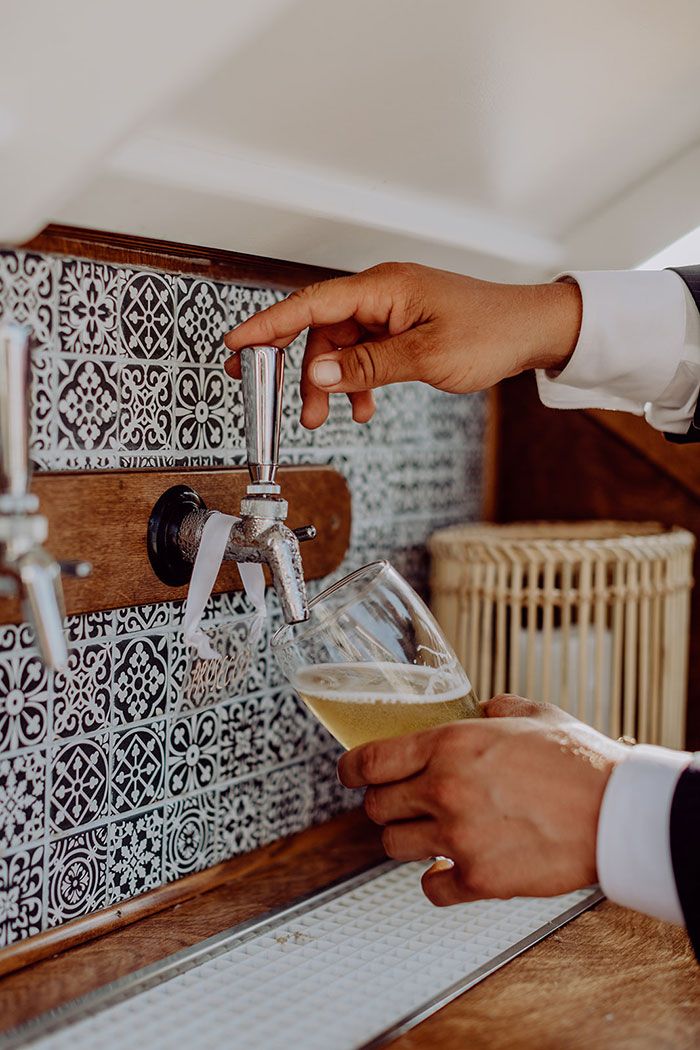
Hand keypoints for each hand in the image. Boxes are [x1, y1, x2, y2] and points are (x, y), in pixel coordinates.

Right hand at [223, 262, 580, 427]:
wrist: (532, 330)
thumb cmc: (491, 333)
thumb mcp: (425, 358)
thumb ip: (367, 367)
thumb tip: (317, 374)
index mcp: (383, 288)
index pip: (310, 304)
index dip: (268, 326)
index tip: (236, 344)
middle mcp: (382, 294)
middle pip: (321, 329)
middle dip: (301, 369)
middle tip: (276, 400)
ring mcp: (392, 310)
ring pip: (341, 346)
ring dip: (332, 382)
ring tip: (329, 418)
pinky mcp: (402, 326)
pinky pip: (366, 353)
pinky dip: (359, 381)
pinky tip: (366, 407)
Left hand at [338, 695, 627, 905]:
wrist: (616, 814)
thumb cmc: (579, 761)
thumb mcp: (533, 714)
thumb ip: (496, 708)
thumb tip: (483, 708)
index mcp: (450, 744)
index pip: (371, 760)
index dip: (350, 769)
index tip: (348, 774)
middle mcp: (444, 789)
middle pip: (376, 806)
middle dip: (384, 803)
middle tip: (402, 802)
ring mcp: (458, 837)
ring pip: (394, 845)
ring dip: (408, 838)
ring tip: (432, 833)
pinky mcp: (478, 878)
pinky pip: (431, 887)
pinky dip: (438, 879)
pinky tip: (453, 867)